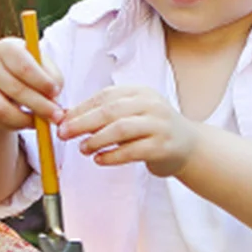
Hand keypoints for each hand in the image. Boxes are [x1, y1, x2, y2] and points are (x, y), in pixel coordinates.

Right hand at [0, 37, 63, 131]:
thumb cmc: (27, 70)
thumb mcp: (40, 66)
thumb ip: (51, 77)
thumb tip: (53, 98)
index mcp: (6, 48)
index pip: (23, 66)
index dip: (42, 82)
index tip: (56, 92)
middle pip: (15, 89)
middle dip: (40, 105)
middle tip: (57, 116)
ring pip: (2, 110)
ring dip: (27, 119)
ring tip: (43, 121)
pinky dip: (17, 124)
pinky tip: (29, 121)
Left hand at [59, 87, 197, 178]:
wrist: (190, 147)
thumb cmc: (152, 130)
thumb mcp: (131, 114)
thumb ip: (104, 114)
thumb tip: (66, 117)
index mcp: (140, 92)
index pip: (105, 96)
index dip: (81, 108)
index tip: (61, 120)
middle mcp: (151, 105)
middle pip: (110, 111)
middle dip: (82, 123)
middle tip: (63, 134)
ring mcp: (159, 125)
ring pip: (121, 129)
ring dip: (96, 140)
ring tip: (82, 149)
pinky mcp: (163, 147)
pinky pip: (133, 151)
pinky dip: (112, 156)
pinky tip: (99, 160)